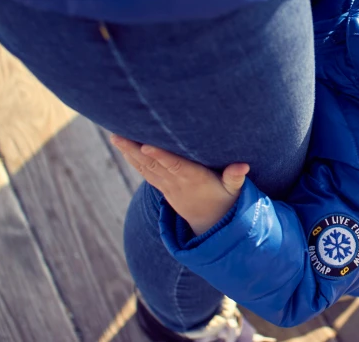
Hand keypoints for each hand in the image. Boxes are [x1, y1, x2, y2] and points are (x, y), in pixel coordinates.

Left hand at [110, 135, 249, 235]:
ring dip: (129, 153)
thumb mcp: (233, 191)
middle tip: (118, 134)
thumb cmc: (225, 201)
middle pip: (153, 164)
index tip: (145, 145)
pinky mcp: (163, 187)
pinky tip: (124, 147)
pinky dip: (133, 160)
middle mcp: (177, 183)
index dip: (160, 156)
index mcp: (194, 180)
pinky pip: (145, 172)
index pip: (174, 166)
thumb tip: (243, 166)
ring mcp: (167, 186)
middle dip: (135, 150)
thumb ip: (235, 177)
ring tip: (115, 136)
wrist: (211, 225)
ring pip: (145, 167)